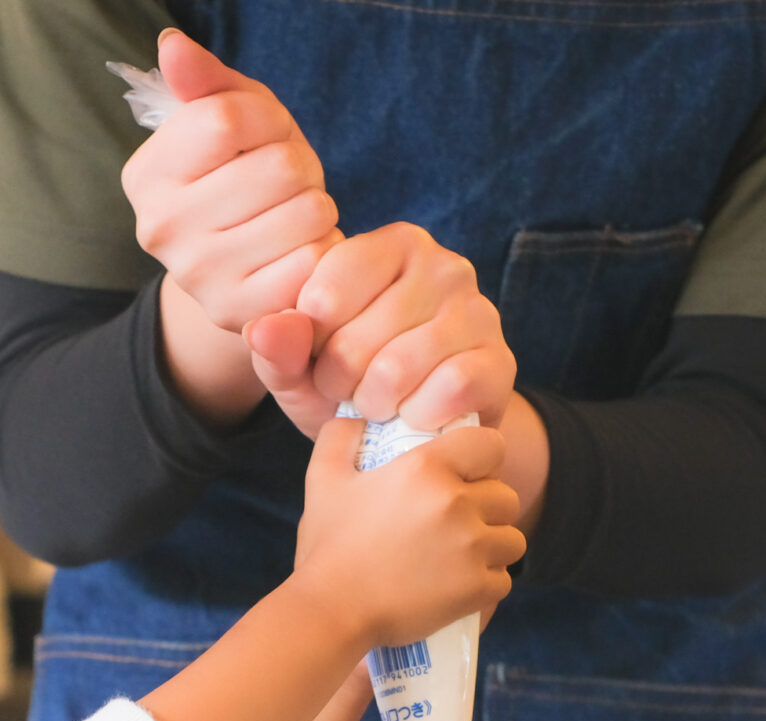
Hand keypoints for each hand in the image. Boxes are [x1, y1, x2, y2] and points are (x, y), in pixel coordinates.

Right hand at [122, 31, 338, 334]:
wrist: (246, 268)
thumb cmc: (242, 176)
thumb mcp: (226, 120)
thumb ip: (204, 82)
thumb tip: (173, 45)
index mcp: (147, 174)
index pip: (227, 119)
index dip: (267, 119)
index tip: (265, 136)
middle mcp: (159, 228)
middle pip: (278, 168)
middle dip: (300, 165)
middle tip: (286, 185)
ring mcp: (198, 277)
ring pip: (307, 213)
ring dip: (318, 208)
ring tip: (293, 217)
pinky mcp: (242, 314)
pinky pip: (315, 264)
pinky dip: (323, 251)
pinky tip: (299, 253)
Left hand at [247, 224, 516, 439]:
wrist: (418, 429)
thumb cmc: (353, 384)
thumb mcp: (300, 368)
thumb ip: (276, 348)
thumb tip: (265, 330)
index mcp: (391, 246)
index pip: (324, 292)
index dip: (310, 344)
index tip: (317, 355)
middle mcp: (442, 265)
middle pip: (357, 339)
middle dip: (339, 382)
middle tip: (348, 390)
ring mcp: (478, 311)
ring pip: (398, 369)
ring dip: (375, 404)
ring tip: (377, 403)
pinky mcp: (500, 360)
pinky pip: (445, 391)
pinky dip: (417, 417)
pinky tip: (414, 416)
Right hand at [291, 416, 522, 649]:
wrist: (331, 611)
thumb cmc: (327, 546)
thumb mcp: (323, 479)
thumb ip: (340, 436)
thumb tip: (356, 416)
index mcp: (426, 468)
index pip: (491, 445)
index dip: (482, 460)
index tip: (465, 477)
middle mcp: (457, 504)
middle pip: (506, 496)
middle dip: (488, 509)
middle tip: (458, 524)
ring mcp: (471, 549)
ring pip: (511, 540)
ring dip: (493, 548)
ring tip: (462, 557)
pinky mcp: (477, 589)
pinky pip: (504, 580)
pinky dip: (486, 584)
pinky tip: (459, 586)